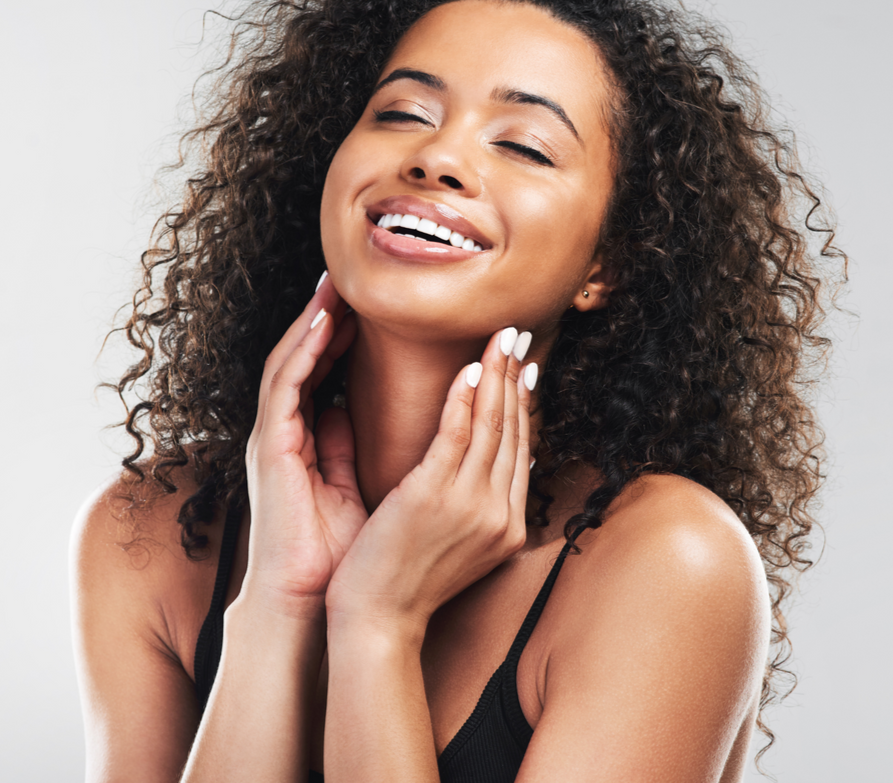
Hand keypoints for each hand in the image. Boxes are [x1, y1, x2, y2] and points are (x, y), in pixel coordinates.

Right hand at [242, 273, 365, 615]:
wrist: (309, 601)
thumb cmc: (335, 552)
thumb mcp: (348, 485)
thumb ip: (345, 445)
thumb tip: (355, 409)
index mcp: (302, 439)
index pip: (320, 373)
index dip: (340, 336)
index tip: (366, 305)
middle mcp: (282, 432)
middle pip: (302, 359)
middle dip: (323, 317)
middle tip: (349, 279)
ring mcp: (271, 438)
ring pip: (289, 363)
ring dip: (311, 322)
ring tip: (335, 285)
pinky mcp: (270, 449)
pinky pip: (285, 389)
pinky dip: (302, 352)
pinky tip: (322, 322)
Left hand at [324, 326, 536, 640]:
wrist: (377, 619)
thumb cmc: (407, 577)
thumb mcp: (457, 540)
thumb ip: (474, 500)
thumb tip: (479, 458)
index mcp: (507, 524)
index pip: (520, 451)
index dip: (523, 405)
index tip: (524, 370)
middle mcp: (500, 514)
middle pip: (513, 431)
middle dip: (516, 378)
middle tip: (517, 336)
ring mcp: (471, 505)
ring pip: (492, 425)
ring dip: (497, 375)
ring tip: (501, 338)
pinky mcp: (434, 495)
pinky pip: (458, 433)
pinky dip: (466, 397)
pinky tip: (470, 368)